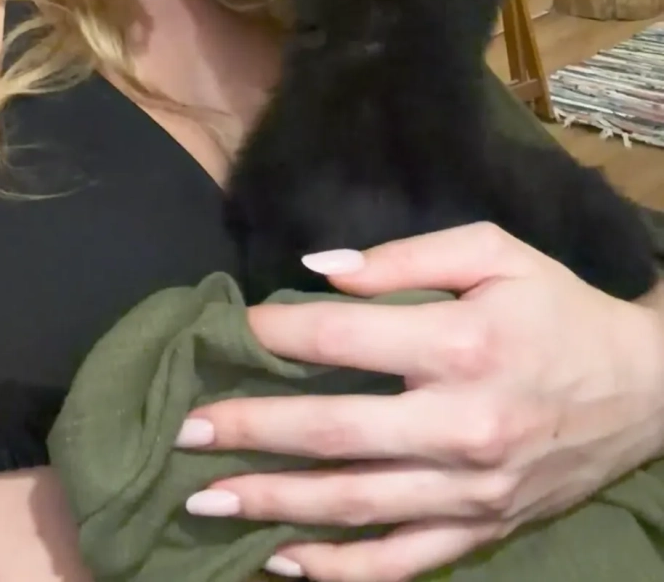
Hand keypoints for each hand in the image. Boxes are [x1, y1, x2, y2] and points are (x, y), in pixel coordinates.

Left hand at [176, 224, 663, 580]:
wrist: (644, 390)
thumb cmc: (558, 308)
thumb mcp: (494, 253)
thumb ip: (404, 260)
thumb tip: (319, 272)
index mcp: (463, 344)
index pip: (344, 342)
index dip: (279, 335)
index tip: (235, 330)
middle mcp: (461, 425)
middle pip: (334, 434)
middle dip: (250, 432)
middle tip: (185, 430)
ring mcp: (471, 490)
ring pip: (354, 506)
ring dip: (272, 503)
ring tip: (204, 498)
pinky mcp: (483, 530)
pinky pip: (400, 561)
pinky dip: (339, 570)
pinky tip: (281, 561)